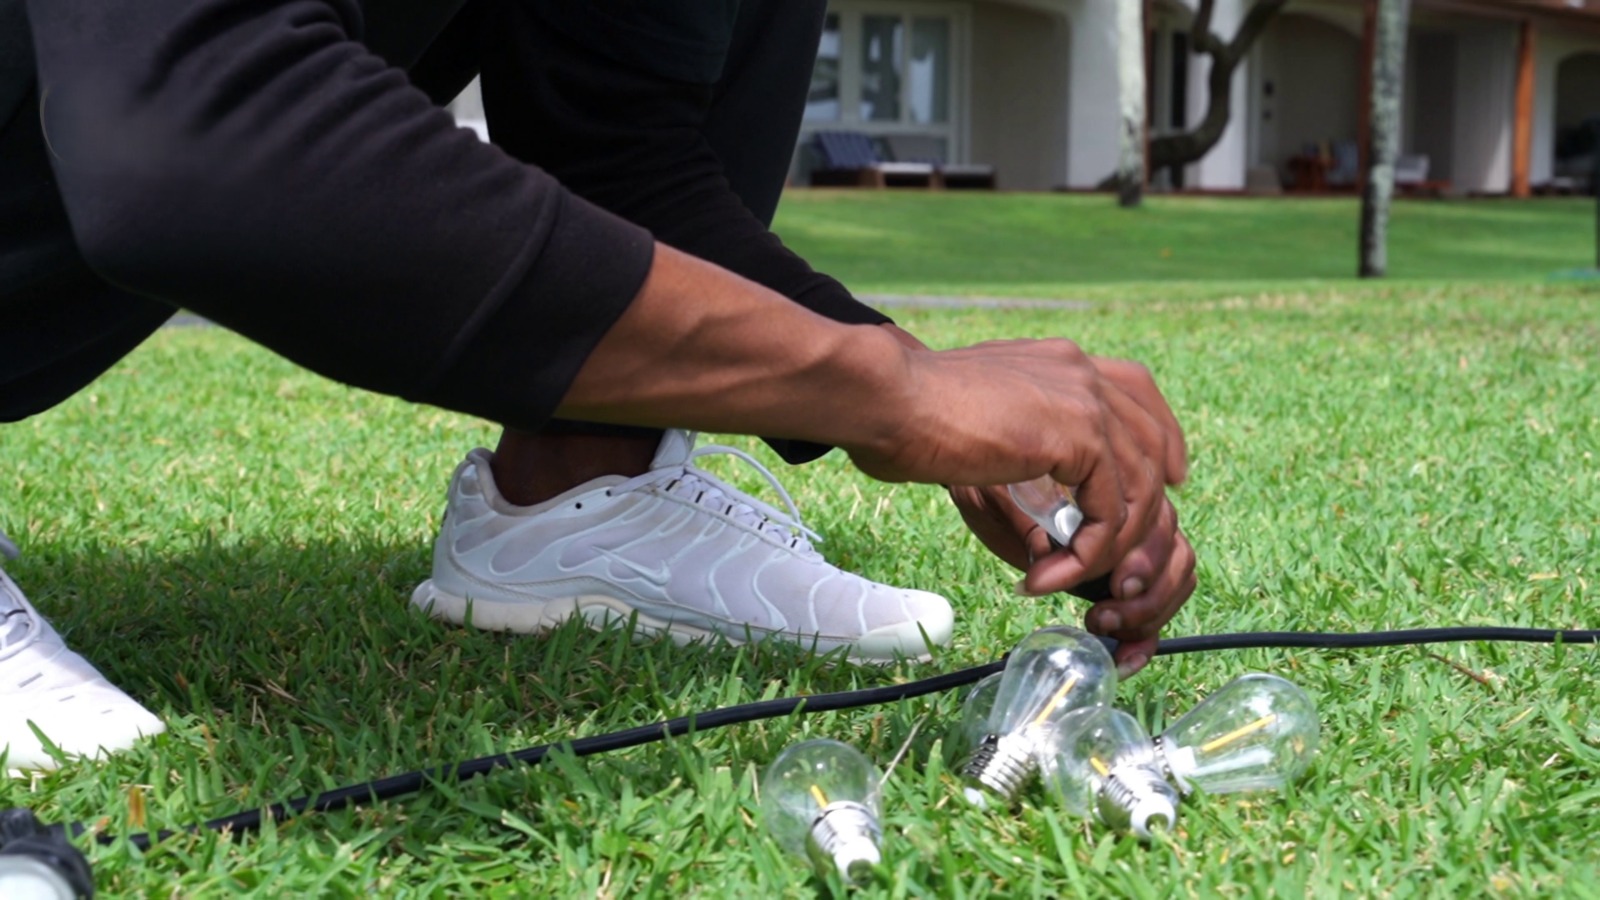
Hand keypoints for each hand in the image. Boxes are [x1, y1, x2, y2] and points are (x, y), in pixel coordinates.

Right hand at [846, 337, 1163, 598]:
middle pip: (1154, 439)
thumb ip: (1018, 433)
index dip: (1160, 438)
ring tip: (1059, 577)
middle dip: (1148, 506)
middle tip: (1120, 556)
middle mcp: (1081, 371)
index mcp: (1059, 360)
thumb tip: (1030, 477)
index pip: (1136, 389)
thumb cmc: (908, 411)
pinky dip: (1085, 555)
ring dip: (1107, 547)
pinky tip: (1045, 574)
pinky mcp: (1080, 437)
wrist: (892, 401)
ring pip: (1138, 488)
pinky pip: (1109, 512)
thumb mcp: (979, 415)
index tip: (1163, 481)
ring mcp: (1086, 400)